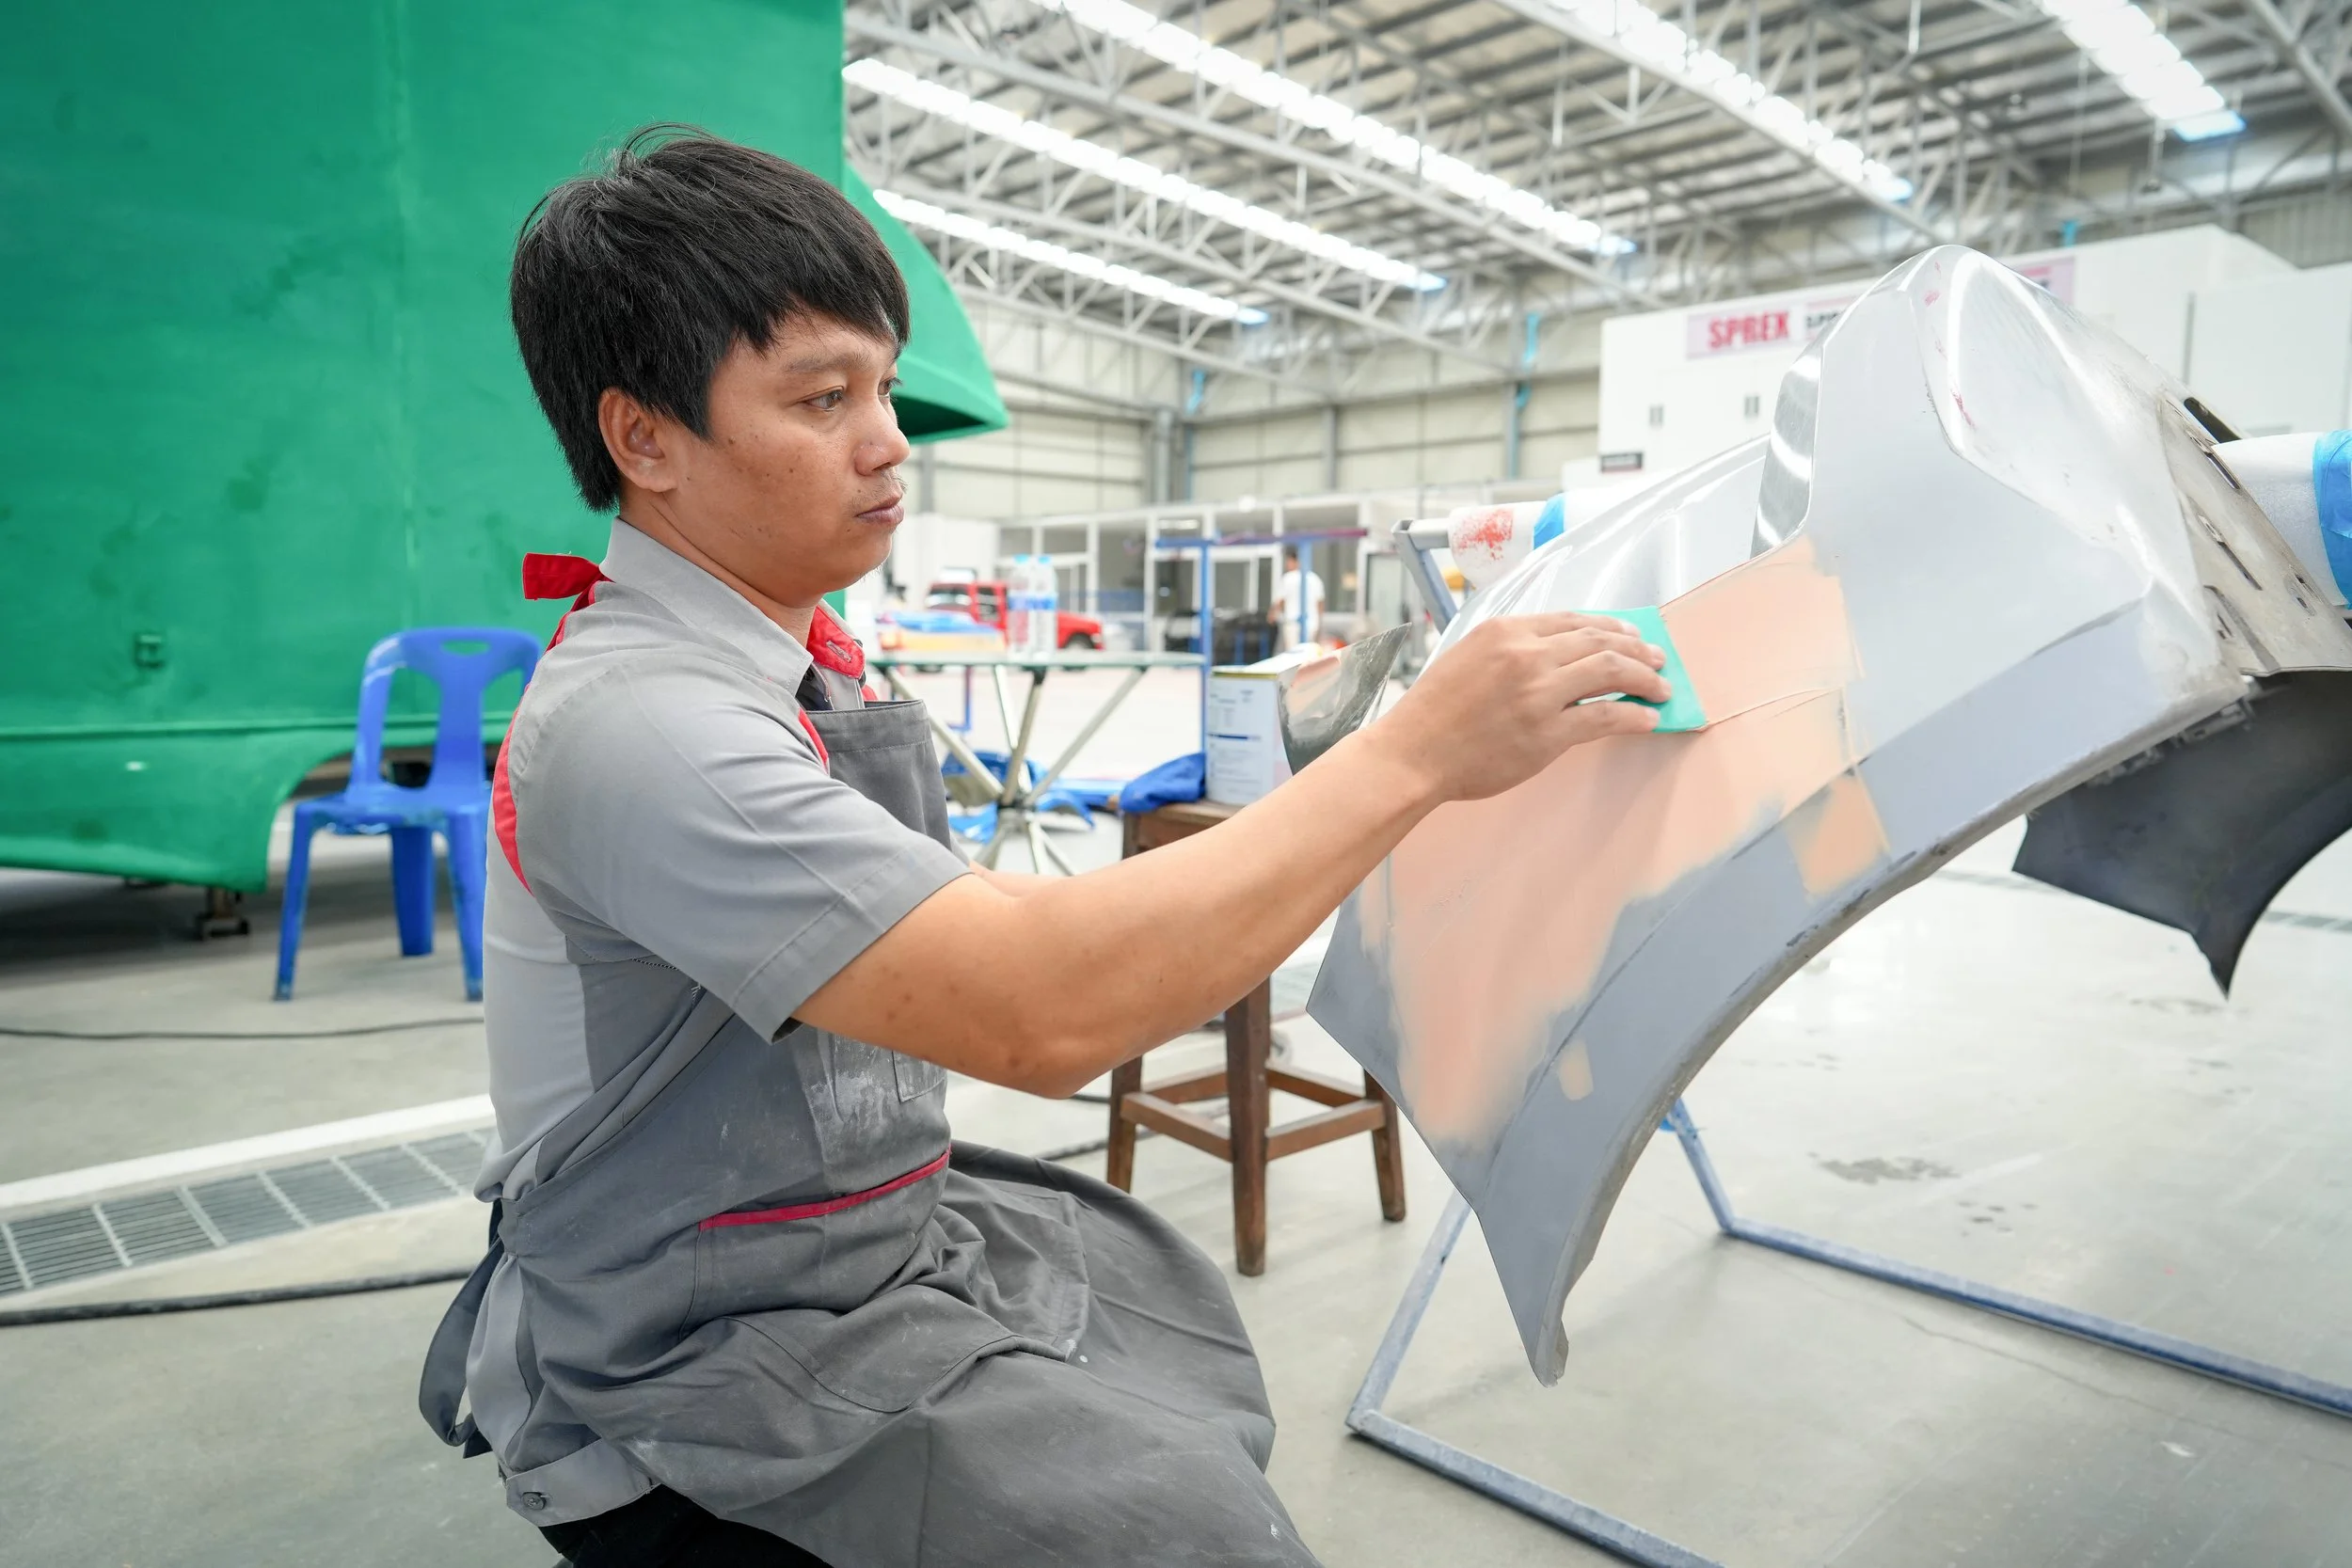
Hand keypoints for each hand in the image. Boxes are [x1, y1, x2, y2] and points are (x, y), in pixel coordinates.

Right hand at [1368, 612, 1670, 802]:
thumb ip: (1510, 650)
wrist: (1413, 753)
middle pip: (1601, 640)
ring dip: (1645, 678)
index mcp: (1505, 631)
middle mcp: (1526, 654)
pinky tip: (1647, 718)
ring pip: (1611, 671)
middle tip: (1659, 660)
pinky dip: (1634, 715)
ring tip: (1662, 687)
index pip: (1574, 620)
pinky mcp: (1547, 733)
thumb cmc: (1434, 712)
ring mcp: (1539, 693)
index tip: (1631, 636)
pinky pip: (1606, 717)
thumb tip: (1558, 657)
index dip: (1612, 627)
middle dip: (1639, 650)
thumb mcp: (1467, 658)